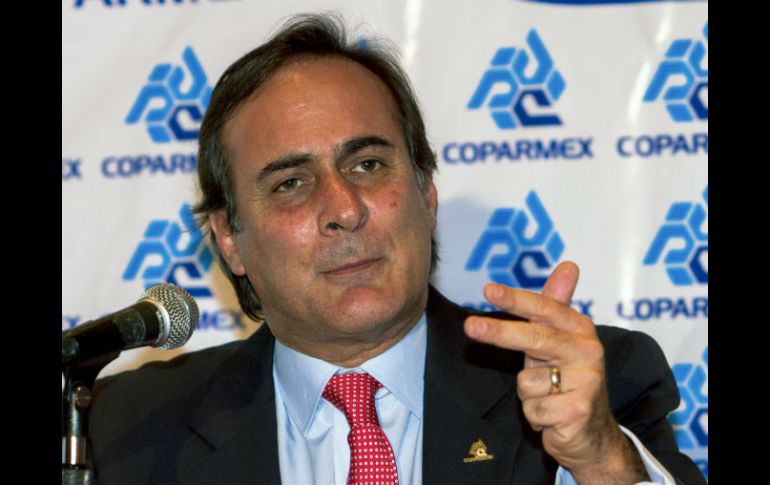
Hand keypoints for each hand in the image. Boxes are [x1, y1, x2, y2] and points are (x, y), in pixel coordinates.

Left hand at [464, 262, 648, 483]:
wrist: (593, 435)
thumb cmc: (568, 381)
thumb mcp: (559, 342)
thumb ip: (557, 305)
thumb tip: (569, 265)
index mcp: (580, 330)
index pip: (545, 309)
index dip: (516, 299)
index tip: (488, 290)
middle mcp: (588, 352)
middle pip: (535, 338)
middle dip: (500, 333)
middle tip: (470, 326)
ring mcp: (586, 383)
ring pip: (526, 382)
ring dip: (528, 395)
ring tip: (547, 398)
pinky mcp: (578, 412)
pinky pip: (533, 409)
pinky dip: (535, 417)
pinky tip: (552, 417)